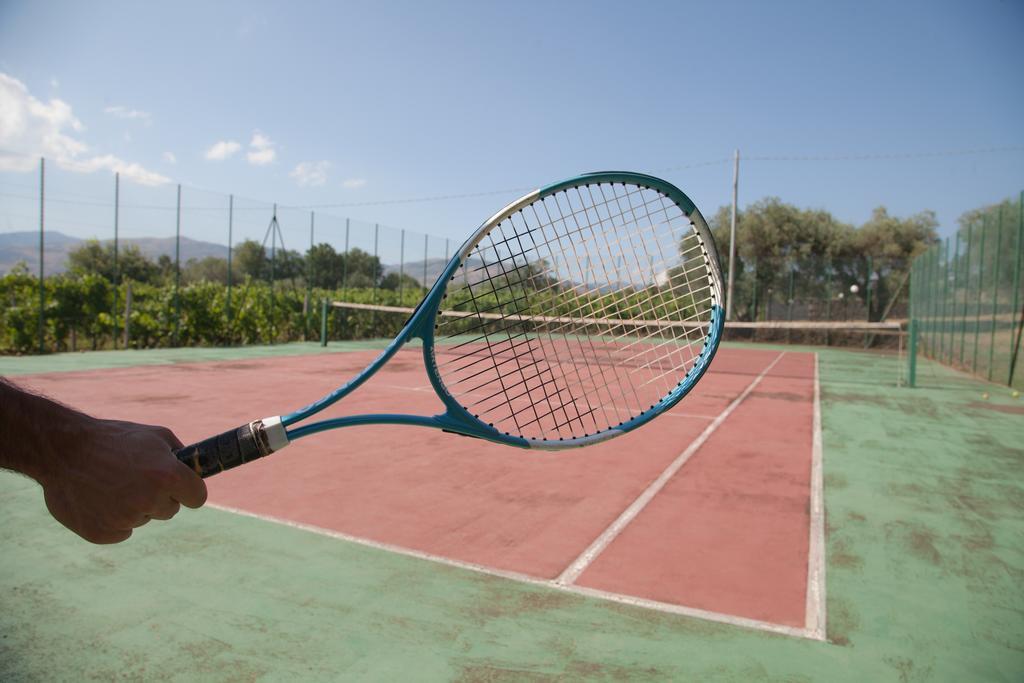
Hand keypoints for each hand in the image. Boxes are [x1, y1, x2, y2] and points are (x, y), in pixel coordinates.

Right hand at [39, 418, 207, 543]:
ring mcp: (125, 519)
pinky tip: (98, 499)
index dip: (189, 491)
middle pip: (170, 510)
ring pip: (144, 518)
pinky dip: (112, 519)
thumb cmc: (112, 439)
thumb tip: (194, 471)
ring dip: (134, 506)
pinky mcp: (103, 533)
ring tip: (111, 484)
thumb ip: (180, 455)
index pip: (197, 497)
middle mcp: (150, 500)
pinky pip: (121, 531)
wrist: (62, 449)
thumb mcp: (155, 436)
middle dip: (159, 497)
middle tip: (136, 479)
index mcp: (168, 476)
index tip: (182, 489)